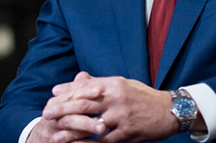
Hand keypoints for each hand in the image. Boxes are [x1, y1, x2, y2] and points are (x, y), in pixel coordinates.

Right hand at [27, 72, 106, 142]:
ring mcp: (52, 132)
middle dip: (88, 117)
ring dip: (85, 129)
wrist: (44, 136)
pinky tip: (96, 142)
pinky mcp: (54, 142)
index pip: (71, 95)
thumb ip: (76, 89)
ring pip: (69, 130)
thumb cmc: (62, 115)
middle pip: (70, 115)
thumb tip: (83, 74)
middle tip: (105, 118)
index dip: (86, 92)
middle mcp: (51, 116)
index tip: (101, 90)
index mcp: (55, 102)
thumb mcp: (67, 101)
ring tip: (102, 129)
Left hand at [45, 72, 179, 142]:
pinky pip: (103, 141)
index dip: (66, 91)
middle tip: (46, 115)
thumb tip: (80, 79)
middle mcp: (116, 98)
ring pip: (90, 125)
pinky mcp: (127, 133)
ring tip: (55, 136)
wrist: (170, 111)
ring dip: (71, 131)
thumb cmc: (144, 96)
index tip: (52, 96)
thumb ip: (102, 82)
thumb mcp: (124, 83)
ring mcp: (121, 117)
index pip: (85, 86)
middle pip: (83, 104)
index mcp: (114, 84)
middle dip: (62, 110)